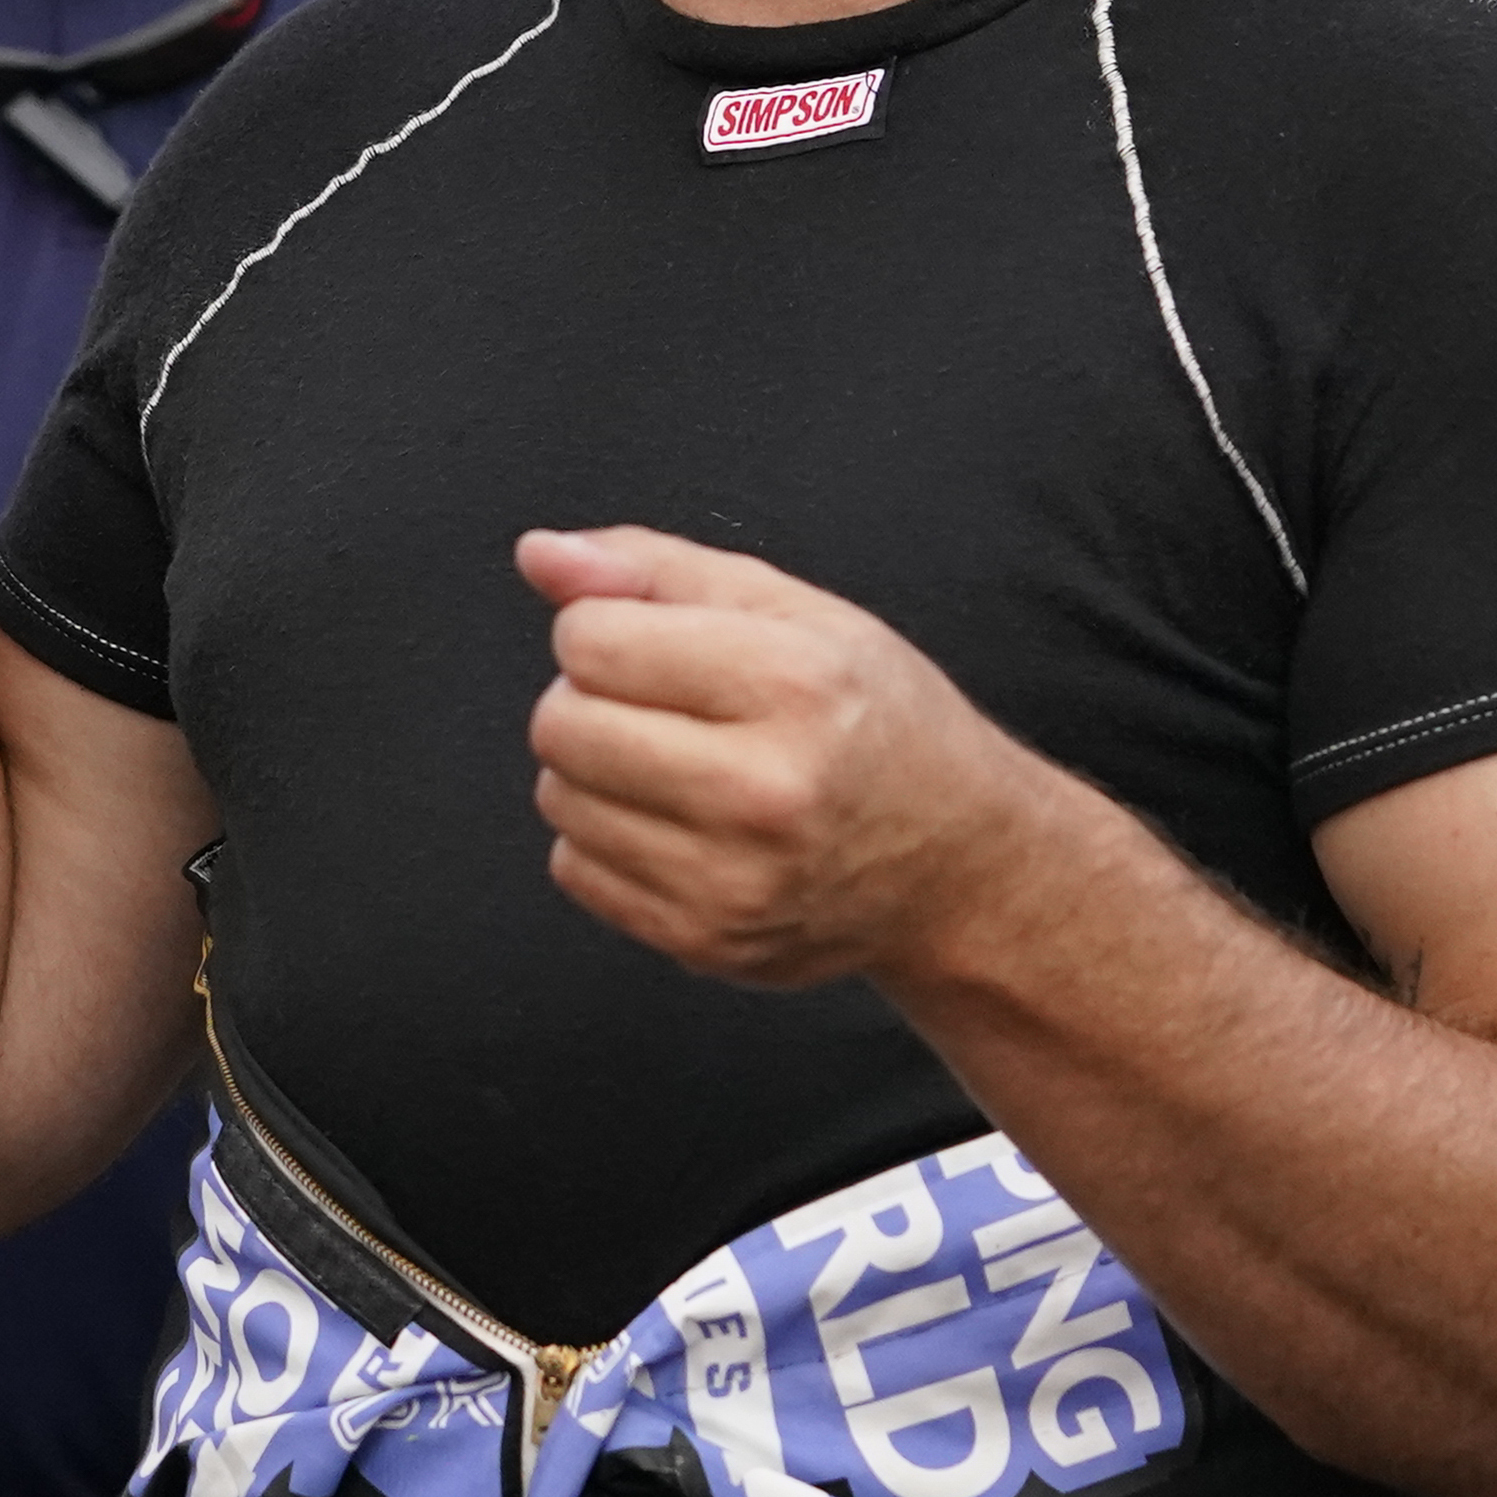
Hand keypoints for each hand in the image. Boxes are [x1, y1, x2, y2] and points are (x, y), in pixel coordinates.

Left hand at [515, 526, 1036, 989]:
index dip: (605, 629)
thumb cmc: (874, 720)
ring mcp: (732, 880)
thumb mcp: (791, 611)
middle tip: (666, 708)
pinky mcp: (705, 942)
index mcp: (790, 684)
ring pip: (559, 798)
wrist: (957, 863)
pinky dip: (607, 839)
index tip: (659, 646)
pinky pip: (574, 870)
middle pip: (560, 724)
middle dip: (588, 699)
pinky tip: (680, 826)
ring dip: (595, 771)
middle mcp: (763, 790)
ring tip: (678, 766)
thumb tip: (540, 555)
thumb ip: (654, 569)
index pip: (589, 641)